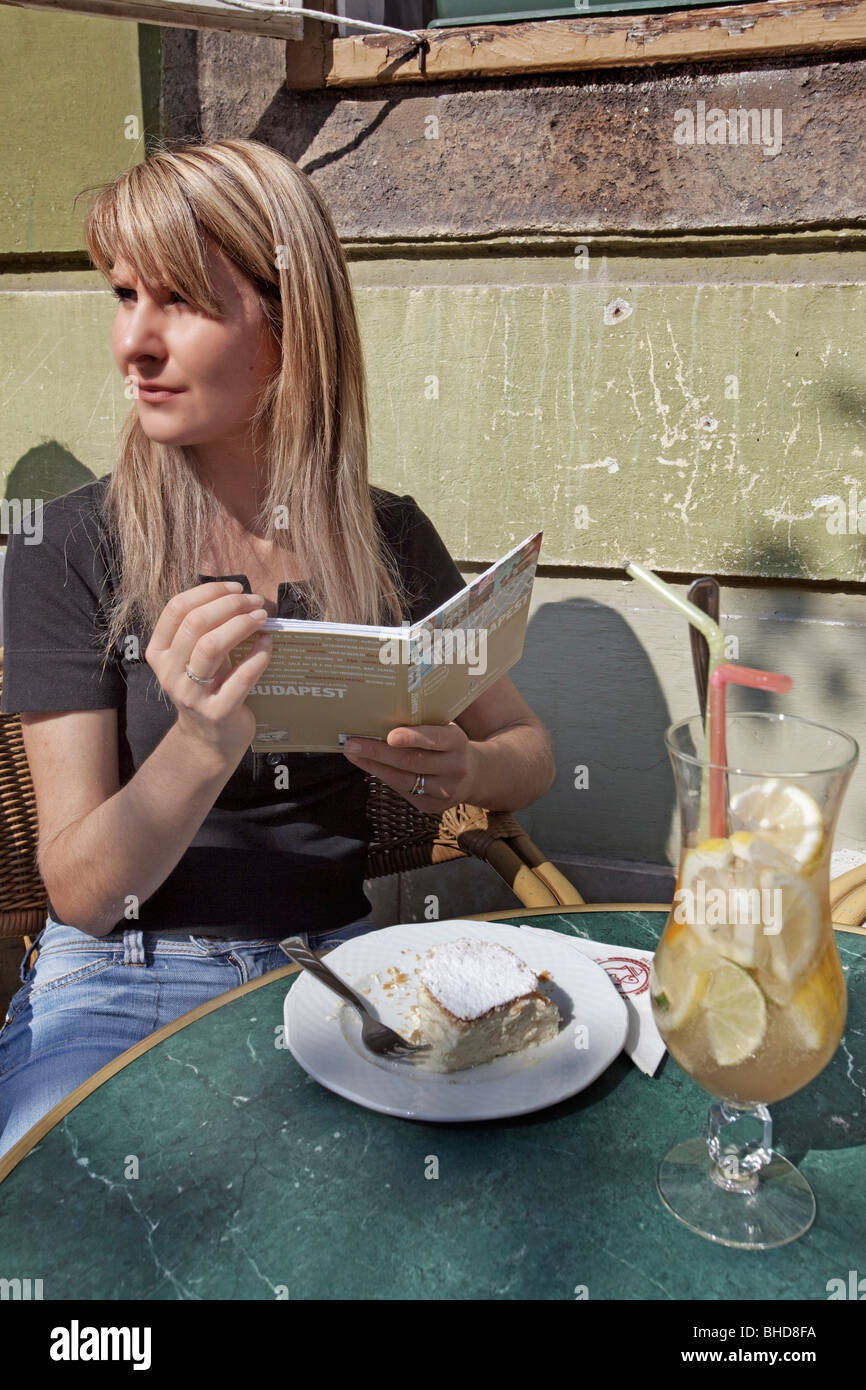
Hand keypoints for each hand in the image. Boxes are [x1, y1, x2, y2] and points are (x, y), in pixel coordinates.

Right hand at [144, 581, 272, 767]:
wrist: (210, 739)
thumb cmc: (207, 687)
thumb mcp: (195, 657)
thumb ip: (205, 628)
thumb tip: (239, 594)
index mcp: (160, 652)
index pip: (176, 608)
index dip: (209, 591)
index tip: (236, 587)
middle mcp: (169, 672)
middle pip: (195, 623)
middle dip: (230, 605)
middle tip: (255, 602)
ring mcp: (191, 694)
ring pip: (211, 646)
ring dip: (242, 625)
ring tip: (262, 618)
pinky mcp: (217, 712)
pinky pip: (241, 677)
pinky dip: (259, 655)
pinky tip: (269, 644)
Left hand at [342, 723, 476, 809]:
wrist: (474, 775)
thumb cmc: (448, 745)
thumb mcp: (445, 730)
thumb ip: (422, 725)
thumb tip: (380, 719)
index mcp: (458, 742)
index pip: (434, 739)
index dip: (412, 737)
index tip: (390, 735)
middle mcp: (455, 768)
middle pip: (411, 761)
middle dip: (378, 752)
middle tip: (353, 743)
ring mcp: (445, 791)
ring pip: (402, 780)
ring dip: (373, 766)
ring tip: (353, 754)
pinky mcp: (432, 806)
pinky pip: (402, 791)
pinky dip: (383, 777)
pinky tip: (369, 766)